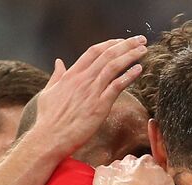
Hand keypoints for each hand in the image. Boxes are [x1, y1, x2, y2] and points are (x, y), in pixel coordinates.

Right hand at [26, 37, 147, 157]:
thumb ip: (56, 75)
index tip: (121, 41)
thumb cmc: (48, 119)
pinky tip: (139, 69)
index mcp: (71, 75)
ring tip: (143, 50)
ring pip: (114, 66)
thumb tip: (59, 62)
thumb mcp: (48, 92)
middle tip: (140, 40)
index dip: (109, 44)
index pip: (93, 51)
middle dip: (126, 44)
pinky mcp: (100, 106)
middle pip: (107, 54)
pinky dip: (129, 76)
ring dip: (131, 55)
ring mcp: (92, 91)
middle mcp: (83, 79)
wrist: (49, 137)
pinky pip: (117, 86)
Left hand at [93, 155, 173, 184]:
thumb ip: (164, 178)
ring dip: (118, 179)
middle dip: (132, 176)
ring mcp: (115, 166)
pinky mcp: (102, 174)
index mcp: (146, 161)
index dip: (147, 175)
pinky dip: (103, 182)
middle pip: (130, 166)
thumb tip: (164, 180)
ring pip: (116, 170)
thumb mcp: (168, 183)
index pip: (147, 164)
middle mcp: (130, 160)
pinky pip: (101, 176)